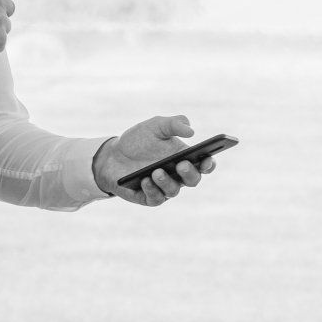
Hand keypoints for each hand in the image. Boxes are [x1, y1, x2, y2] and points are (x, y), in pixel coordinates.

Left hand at [93, 115, 211, 204]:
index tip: (207, 158)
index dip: (209, 164)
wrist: (112, 154)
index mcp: (185, 158)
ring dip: (167, 182)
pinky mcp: (148, 197)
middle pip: (193, 180)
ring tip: (157, 171)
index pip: (204, 165)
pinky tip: (144, 180)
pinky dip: (151, 189)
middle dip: (189, 173)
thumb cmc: (139, 140)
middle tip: (182, 164)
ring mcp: (163, 188)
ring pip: (173, 191)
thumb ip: (173, 124)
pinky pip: (155, 198)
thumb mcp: (155, 126)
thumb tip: (191, 130)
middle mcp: (177, 176)